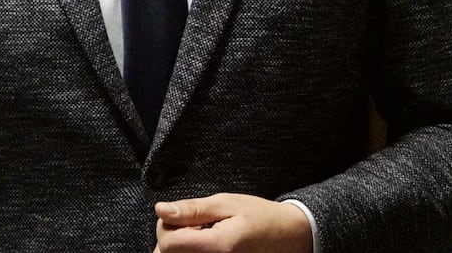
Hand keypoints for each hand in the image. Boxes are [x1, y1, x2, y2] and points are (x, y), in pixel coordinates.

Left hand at [154, 194, 311, 252]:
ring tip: (202, 235)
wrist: (290, 238)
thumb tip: (161, 210)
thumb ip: (192, 209)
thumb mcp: (226, 204)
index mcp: (218, 247)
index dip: (167, 226)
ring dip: (182, 246)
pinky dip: (191, 252)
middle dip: (172, 237)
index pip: (168, 244)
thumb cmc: (261, 218)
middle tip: (195, 225)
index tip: (182, 216)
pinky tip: (205, 244)